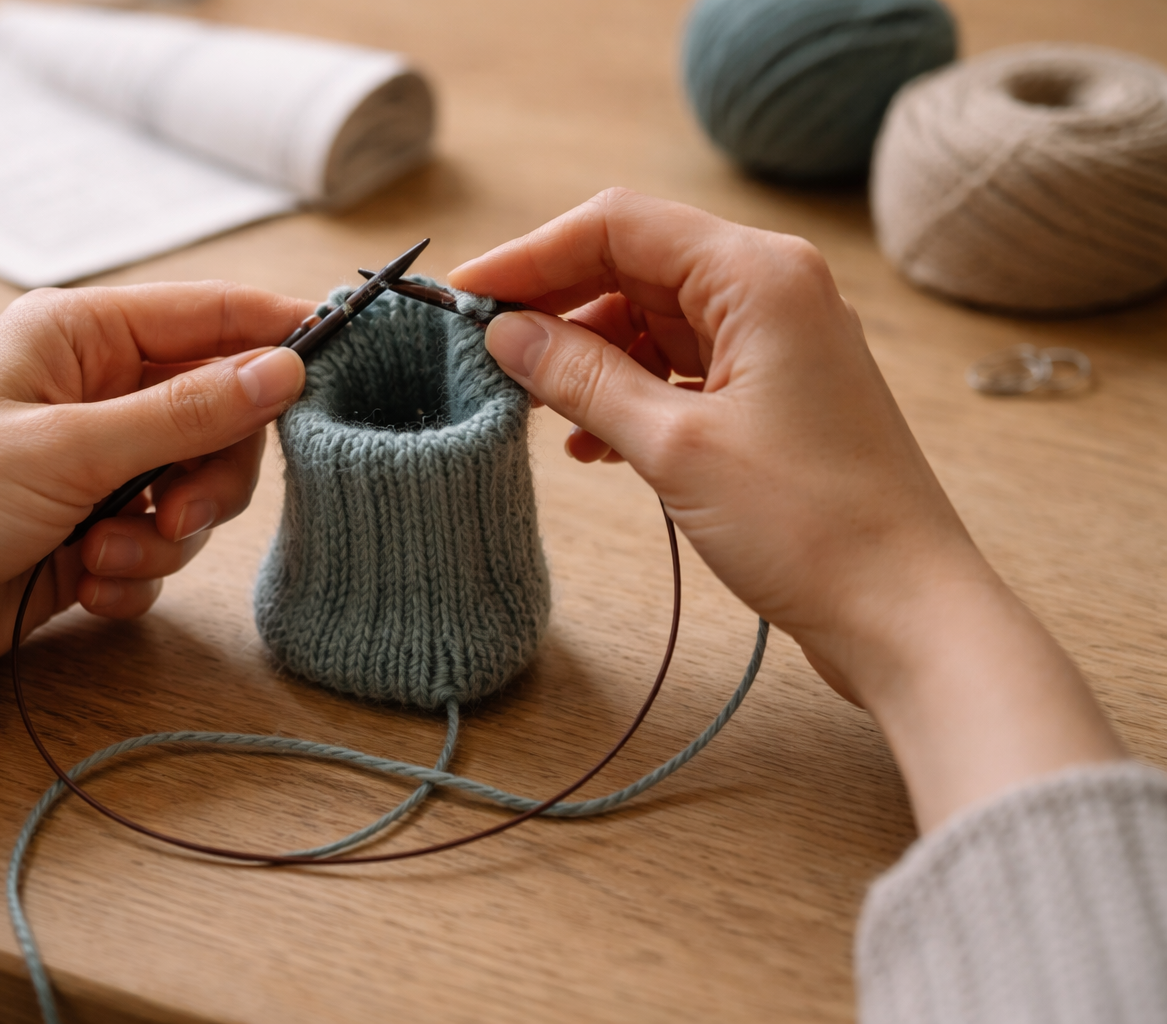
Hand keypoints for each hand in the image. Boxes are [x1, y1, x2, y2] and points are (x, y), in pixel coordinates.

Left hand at [0, 281, 312, 841]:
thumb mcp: (69, 447)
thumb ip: (188, 412)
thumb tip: (287, 368)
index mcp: (80, 337)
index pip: (211, 317)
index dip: (278, 338)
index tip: (338, 368)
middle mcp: (93, 396)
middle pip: (219, 417)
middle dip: (210, 475)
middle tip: (177, 516)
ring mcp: (90, 471)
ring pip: (195, 492)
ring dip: (167, 538)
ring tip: (106, 557)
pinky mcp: (85, 539)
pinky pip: (157, 551)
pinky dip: (134, 575)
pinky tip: (85, 585)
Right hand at [451, 189, 1122, 828]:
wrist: (903, 610)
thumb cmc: (808, 524)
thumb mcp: (673, 446)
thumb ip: (582, 378)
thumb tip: (505, 335)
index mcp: (757, 274)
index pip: (618, 226)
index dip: (530, 255)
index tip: (465, 296)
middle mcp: (772, 289)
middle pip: (635, 265)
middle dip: (556, 306)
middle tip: (486, 354)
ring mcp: (778, 343)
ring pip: (654, 319)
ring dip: (590, 356)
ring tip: (534, 405)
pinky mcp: (776, 395)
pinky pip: (682, 367)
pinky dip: (630, 392)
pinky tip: (591, 443)